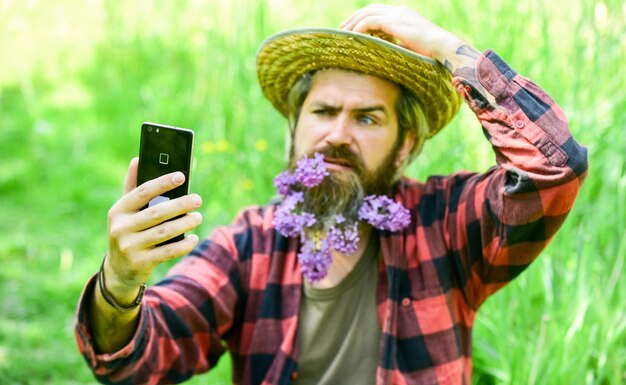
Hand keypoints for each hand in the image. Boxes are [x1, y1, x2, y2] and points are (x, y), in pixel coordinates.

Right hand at [104, 157, 202, 304]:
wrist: (118, 269)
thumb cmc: (128, 231)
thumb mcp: (126, 211)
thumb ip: (133, 187)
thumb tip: (138, 158)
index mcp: (118, 210)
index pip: (142, 192)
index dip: (162, 183)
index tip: (182, 175)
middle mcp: (121, 228)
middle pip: (156, 213)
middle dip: (180, 205)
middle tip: (197, 199)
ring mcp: (129, 247)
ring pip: (164, 232)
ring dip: (185, 224)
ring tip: (198, 217)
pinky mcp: (140, 263)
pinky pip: (167, 252)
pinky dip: (183, 245)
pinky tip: (193, 238)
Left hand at [341, 4, 472, 67]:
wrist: (443, 48)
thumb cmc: (431, 53)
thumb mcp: (410, 47)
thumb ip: (397, 45)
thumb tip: (385, 55)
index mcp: (403, 15)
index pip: (378, 11)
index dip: (363, 18)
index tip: (352, 28)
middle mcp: (399, 11)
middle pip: (370, 9)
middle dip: (354, 17)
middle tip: (343, 28)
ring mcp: (397, 14)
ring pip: (367, 13)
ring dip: (354, 22)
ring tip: (344, 33)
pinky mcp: (394, 22)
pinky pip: (370, 22)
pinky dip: (360, 28)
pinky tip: (354, 36)